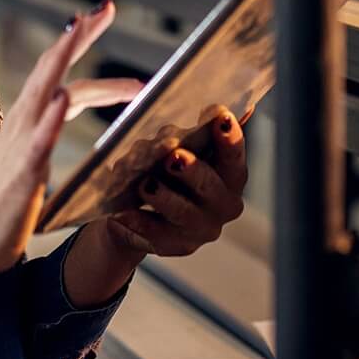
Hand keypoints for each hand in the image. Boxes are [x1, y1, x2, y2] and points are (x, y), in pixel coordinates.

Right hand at [0, 0, 141, 278]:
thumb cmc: (2, 207)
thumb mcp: (31, 158)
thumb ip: (46, 132)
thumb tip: (64, 112)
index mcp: (27, 119)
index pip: (59, 72)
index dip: (80, 43)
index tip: (100, 15)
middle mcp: (22, 121)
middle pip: (53, 67)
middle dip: (79, 35)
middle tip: (105, 8)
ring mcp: (21, 143)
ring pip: (44, 90)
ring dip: (63, 57)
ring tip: (81, 28)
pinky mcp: (23, 171)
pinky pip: (38, 139)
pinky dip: (52, 116)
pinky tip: (65, 97)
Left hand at [100, 104, 247, 256]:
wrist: (139, 210)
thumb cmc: (165, 168)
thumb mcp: (177, 146)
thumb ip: (188, 132)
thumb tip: (193, 112)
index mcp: (229, 176)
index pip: (235, 158)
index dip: (230, 139)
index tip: (219, 116)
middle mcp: (222, 205)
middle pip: (213, 189)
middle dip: (194, 172)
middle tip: (174, 157)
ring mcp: (199, 229)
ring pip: (185, 215)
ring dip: (165, 198)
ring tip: (146, 185)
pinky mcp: (173, 246)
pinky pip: (156, 236)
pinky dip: (139, 222)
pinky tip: (124, 213)